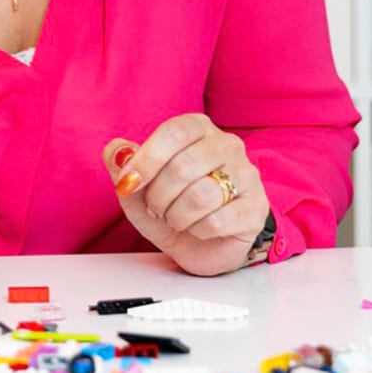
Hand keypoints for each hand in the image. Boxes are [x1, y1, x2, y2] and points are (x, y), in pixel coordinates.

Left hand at [102, 113, 268, 275]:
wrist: (202, 244)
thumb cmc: (170, 205)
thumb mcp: (138, 186)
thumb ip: (122, 163)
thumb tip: (116, 151)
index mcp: (198, 128)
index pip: (174, 132)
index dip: (147, 158)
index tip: (129, 182)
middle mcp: (226, 145)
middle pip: (184, 166)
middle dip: (159, 195)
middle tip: (154, 207)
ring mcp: (246, 175)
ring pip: (200, 195)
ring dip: (176, 215)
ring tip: (175, 217)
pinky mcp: (255, 208)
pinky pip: (217, 220)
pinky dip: (197, 230)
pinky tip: (198, 228)